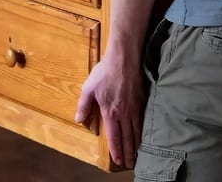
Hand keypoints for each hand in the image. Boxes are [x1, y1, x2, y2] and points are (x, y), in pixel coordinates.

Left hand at [74, 52, 145, 166]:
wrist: (124, 59)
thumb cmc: (105, 72)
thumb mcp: (88, 88)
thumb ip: (83, 105)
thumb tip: (79, 120)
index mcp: (110, 112)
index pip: (114, 136)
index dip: (116, 150)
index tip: (117, 160)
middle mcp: (124, 113)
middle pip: (127, 138)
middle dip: (128, 152)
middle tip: (129, 163)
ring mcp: (135, 108)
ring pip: (137, 131)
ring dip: (136, 145)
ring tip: (136, 155)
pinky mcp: (142, 101)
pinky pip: (143, 121)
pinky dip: (143, 132)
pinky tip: (143, 137)